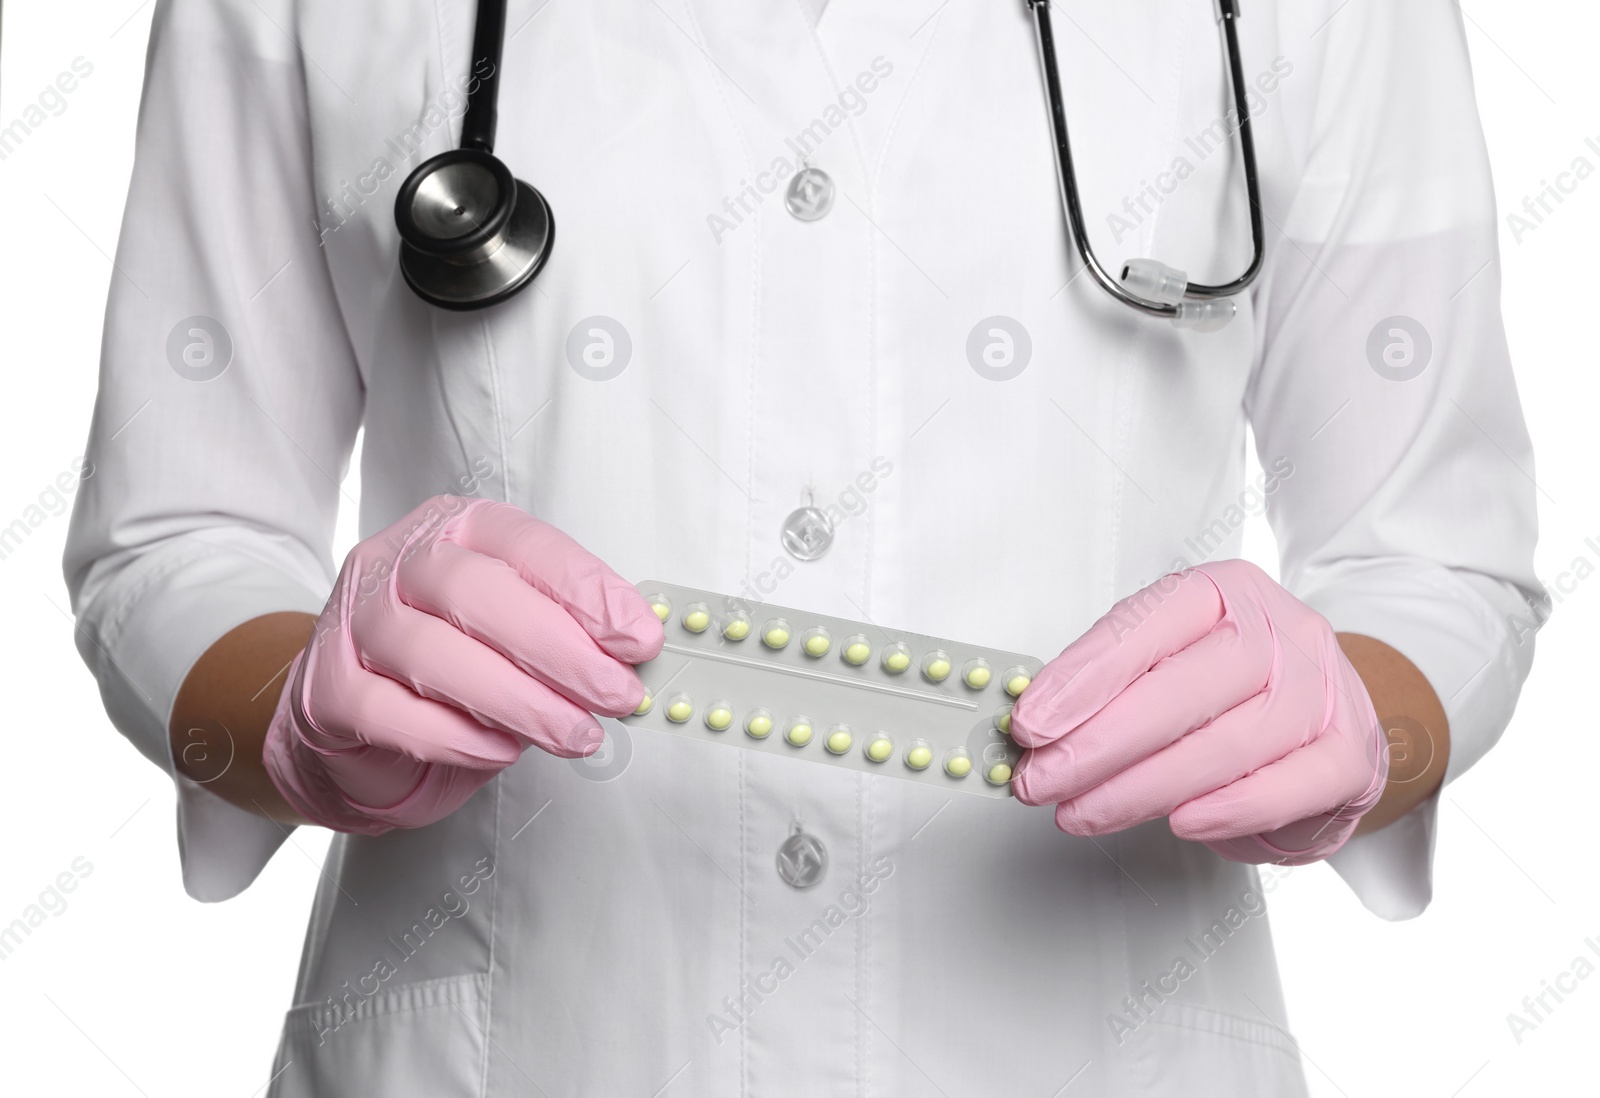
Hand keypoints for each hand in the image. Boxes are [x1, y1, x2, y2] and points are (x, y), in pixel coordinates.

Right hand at [263, 495, 662, 832]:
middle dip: (558, 647)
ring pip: (432, 651)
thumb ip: (566, 631)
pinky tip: (501, 751)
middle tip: (615, 694)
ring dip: (517, 698)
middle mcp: (398, 563)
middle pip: (474, 589)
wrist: (353, 717)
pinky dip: (454, 735)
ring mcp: (355, 623)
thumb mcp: (515, 630)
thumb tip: (633, 655)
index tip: (639, 638)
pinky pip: (388, 711)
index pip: (524, 543)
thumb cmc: (452, 664)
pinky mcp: (327, 690)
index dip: (587, 590)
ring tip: (574, 734)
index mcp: (455, 529)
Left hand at [1009, 560, 1388, 863]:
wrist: (1333, 723)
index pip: (1145, 625)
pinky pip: (1289, 785)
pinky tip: (1179, 823)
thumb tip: (1038, 727)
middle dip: (1101, 743)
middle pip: (1185, 686)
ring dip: (1143, 787)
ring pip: (1229, 742)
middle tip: (1044, 780)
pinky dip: (1229, 808)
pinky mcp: (1352, 754)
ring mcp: (1325, 690)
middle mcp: (1281, 631)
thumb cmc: (1236, 694)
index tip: (1030, 724)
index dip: (1081, 678)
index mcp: (1225, 592)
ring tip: (1085, 812)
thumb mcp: (1170, 665)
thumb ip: (1110, 687)